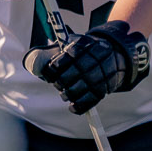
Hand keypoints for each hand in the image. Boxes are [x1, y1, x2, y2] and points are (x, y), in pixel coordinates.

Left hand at [28, 20, 148, 113]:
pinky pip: (89, 102)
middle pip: (67, 78)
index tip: (50, 74)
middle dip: (59, 83)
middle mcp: (90, 61)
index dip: (51, 71)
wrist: (115, 53)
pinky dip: (78, 107)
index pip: (59, 64)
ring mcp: (98, 76)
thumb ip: (55, 51)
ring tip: (66, 94)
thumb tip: (36, 66)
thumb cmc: (87, 50)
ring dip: (67, 95)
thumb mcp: (73, 43)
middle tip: (58, 84)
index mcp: (80, 48)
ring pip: (77, 91)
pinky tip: (72, 107)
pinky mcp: (104, 88)